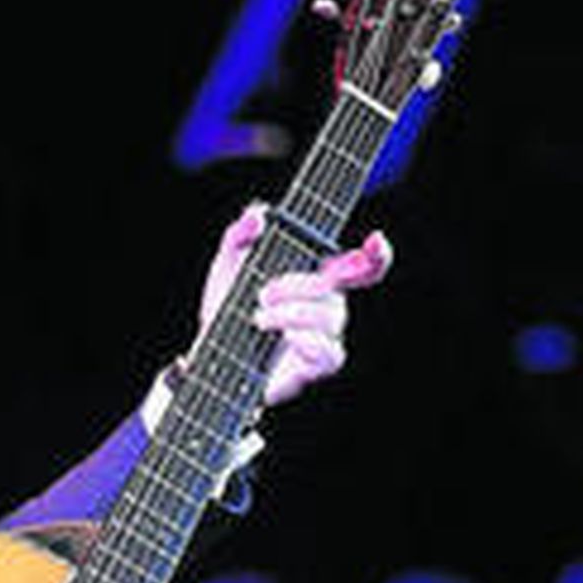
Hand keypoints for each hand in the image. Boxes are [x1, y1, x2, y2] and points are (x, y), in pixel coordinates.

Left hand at [197, 202, 392, 406]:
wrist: (206, 355)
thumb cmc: (226, 309)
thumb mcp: (227, 266)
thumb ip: (239, 235)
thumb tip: (258, 214)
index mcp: (313, 279)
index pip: (360, 266)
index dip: (376, 255)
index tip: (375, 240)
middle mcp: (323, 307)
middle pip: (336, 289)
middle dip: (301, 285)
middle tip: (264, 293)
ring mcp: (320, 339)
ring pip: (333, 318)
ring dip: (295, 313)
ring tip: (259, 318)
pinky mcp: (311, 368)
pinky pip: (331, 355)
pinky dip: (311, 342)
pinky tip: (287, 337)